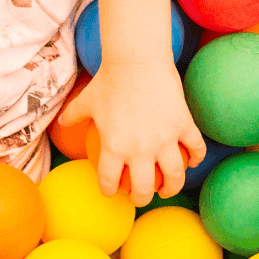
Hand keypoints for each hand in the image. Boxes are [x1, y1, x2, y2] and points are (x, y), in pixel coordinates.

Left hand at [58, 61, 205, 205]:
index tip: (113, 191)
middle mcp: (140, 149)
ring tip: (168, 188)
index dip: (109, 190)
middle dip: (142, 199)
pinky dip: (197, 157)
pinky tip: (193, 161)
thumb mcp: (86, 99)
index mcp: (114, 147)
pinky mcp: (183, 125)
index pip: (109, 181)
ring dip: (172, 187)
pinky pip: (196, 148)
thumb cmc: (108, 79)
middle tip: (142, 197)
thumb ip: (73, 115)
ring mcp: (164, 139)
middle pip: (144, 188)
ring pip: (175, 176)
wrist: (137, 59)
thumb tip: (62, 122)